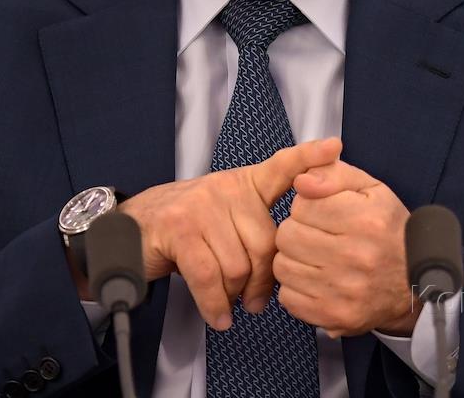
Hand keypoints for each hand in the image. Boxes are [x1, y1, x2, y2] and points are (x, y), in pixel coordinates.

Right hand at [118, 137, 342, 330]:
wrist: (128, 234)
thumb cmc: (185, 233)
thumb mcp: (224, 220)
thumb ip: (254, 232)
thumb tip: (285, 271)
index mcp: (242, 184)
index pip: (281, 167)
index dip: (308, 158)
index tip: (334, 147)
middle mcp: (224, 188)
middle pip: (265, 243)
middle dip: (262, 281)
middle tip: (255, 300)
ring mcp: (200, 206)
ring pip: (238, 265)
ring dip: (233, 294)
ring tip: (227, 302)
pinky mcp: (179, 229)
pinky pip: (210, 277)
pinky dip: (215, 304)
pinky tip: (218, 316)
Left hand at [274, 159, 419, 337]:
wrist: (415, 282)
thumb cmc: (389, 230)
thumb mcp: (371, 190)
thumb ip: (334, 174)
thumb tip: (301, 181)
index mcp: (364, 220)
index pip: (302, 205)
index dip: (307, 206)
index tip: (320, 213)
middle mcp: (355, 257)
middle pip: (287, 236)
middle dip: (296, 231)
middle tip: (315, 236)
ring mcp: (344, 291)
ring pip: (283, 267)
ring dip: (293, 259)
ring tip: (314, 257)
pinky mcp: (334, 316)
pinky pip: (288, 298)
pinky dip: (296, 288)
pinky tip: (315, 280)